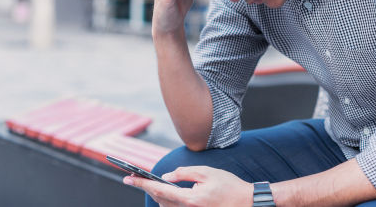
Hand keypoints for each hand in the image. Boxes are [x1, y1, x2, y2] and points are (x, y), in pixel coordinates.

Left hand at [124, 166, 253, 206]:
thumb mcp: (206, 172)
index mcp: (190, 198)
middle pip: (159, 199)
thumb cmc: (229, 186)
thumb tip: (166, 176)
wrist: (247, 203)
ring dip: (156, 195)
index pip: (160, 189)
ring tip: (147, 183)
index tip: (128, 178)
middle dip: (145, 188)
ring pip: (165, 206)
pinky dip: (167, 201)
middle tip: (133, 178)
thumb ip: (184, 173)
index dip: (142, 183)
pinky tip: (165, 192)